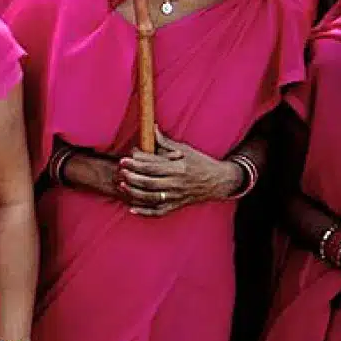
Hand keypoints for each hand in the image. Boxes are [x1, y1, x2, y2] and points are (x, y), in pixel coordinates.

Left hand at [116, 130, 242, 216]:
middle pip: (149, 182)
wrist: (219, 181)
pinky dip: (145, 212)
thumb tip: (152, 128)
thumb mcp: (185, 150)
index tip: (124, 159)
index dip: (136, 163)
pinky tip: (132, 208)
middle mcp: (177, 184)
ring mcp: (177, 196)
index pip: (152, 166)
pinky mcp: (177, 206)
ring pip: (151, 198)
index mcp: (178, 168)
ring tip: (122, 185)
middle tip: (121, 171)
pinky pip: (159, 212)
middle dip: (132, 177)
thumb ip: (165, 142)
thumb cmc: (200, 162)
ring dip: (134, 193)